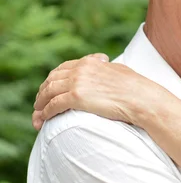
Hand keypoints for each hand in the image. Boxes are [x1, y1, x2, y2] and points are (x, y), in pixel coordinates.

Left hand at [33, 53, 170, 129]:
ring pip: (48, 92)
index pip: (63, 68)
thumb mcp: (118, 71)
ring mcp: (78, 82)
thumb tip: (102, 67)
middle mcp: (81, 69)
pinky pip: (53, 105)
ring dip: (40, 105)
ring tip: (38, 115)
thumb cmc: (135, 87)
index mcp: (90, 63)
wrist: (141, 98)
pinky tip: (44, 119)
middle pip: (52, 79)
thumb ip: (104, 69)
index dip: (53, 79)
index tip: (50, 88)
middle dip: (43, 92)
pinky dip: (46, 113)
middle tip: (39, 104)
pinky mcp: (76, 97)